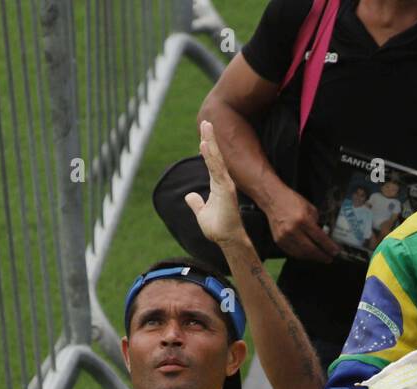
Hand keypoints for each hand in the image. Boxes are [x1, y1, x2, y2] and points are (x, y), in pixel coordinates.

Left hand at [184, 120, 247, 249]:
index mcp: (218, 184)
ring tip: (206, 127)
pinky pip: (217, 170)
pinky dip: (211, 157)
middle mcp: (223, 181)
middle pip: (215, 156)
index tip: (203, 134)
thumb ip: (196, 203)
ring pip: (216, 159)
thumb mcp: (202, 213)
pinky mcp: (226, 189)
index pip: (212, 162)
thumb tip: (189, 196)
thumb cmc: (218, 228)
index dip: (208, 148)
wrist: (227, 240)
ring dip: (211, 143)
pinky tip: (206, 145)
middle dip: (210, 138)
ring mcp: (226, 184)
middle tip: (205, 121)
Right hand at [263, 185, 339, 262]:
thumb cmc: (292, 201)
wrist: (273, 200)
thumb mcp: (310, 208)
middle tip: (329, 259)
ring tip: (320, 257)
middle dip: (321, 256)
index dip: (329, 246)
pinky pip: (292, 253)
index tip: (336, 252)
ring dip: (312, 257)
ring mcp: (284, 237)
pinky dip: (301, 255)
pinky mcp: (278, 241)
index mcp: (302, 220)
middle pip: (310, 249)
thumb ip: (316, 222)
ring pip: (301, 253)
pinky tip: (308, 255)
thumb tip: (323, 236)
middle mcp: (292, 230)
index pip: (319, 237)